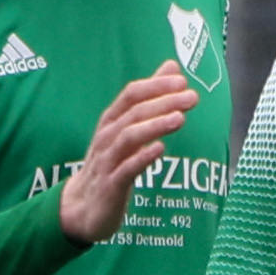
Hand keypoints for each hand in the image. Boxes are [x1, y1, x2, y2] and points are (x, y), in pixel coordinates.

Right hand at [59, 60, 196, 245]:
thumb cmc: (110, 163)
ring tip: (180, 119)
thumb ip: (150, 97)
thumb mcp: (126, 128)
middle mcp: (107, 136)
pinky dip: (143, 157)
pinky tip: (160, 149)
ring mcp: (108, 160)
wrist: (84, 207)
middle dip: (164, 102)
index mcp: (111, 120)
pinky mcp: (111, 185)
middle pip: (134, 113)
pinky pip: (126, 168)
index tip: (182, 81)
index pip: (132, 94)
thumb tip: (172, 67)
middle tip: (191, 97)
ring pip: (129, 137)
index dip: (156, 85)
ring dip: (155, 126)